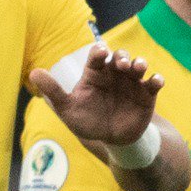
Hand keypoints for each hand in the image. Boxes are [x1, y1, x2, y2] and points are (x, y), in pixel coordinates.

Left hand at [28, 42, 162, 146]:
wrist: (109, 139)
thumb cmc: (87, 120)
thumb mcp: (67, 108)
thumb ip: (53, 91)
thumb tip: (33, 73)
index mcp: (95, 73)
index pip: (97, 56)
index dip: (100, 52)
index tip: (101, 53)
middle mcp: (114, 73)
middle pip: (120, 56)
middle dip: (122, 56)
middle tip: (121, 64)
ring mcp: (132, 82)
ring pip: (138, 65)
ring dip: (139, 63)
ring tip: (138, 68)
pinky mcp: (147, 94)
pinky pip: (154, 82)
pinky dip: (156, 79)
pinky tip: (155, 81)